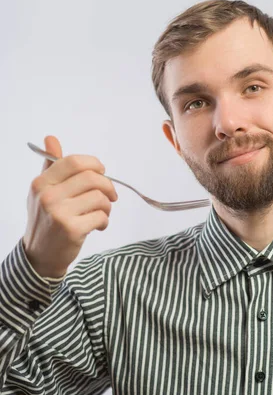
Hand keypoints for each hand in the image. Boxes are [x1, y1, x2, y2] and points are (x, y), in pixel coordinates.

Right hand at [23, 135, 117, 277]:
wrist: (40, 256)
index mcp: (42, 182)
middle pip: (92, 178)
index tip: (102, 172)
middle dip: (108, 186)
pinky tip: (97, 226)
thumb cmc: (45, 219)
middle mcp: (48, 195)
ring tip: (101, 213)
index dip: (94, 164)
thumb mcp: (42, 191)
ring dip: (107, 206)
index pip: (75, 162)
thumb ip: (51, 166)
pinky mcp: (72, 230)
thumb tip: (51, 138)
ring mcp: (59, 213)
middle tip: (110, 195)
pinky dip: (104, 221)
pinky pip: (101, 216)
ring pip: (100, 198)